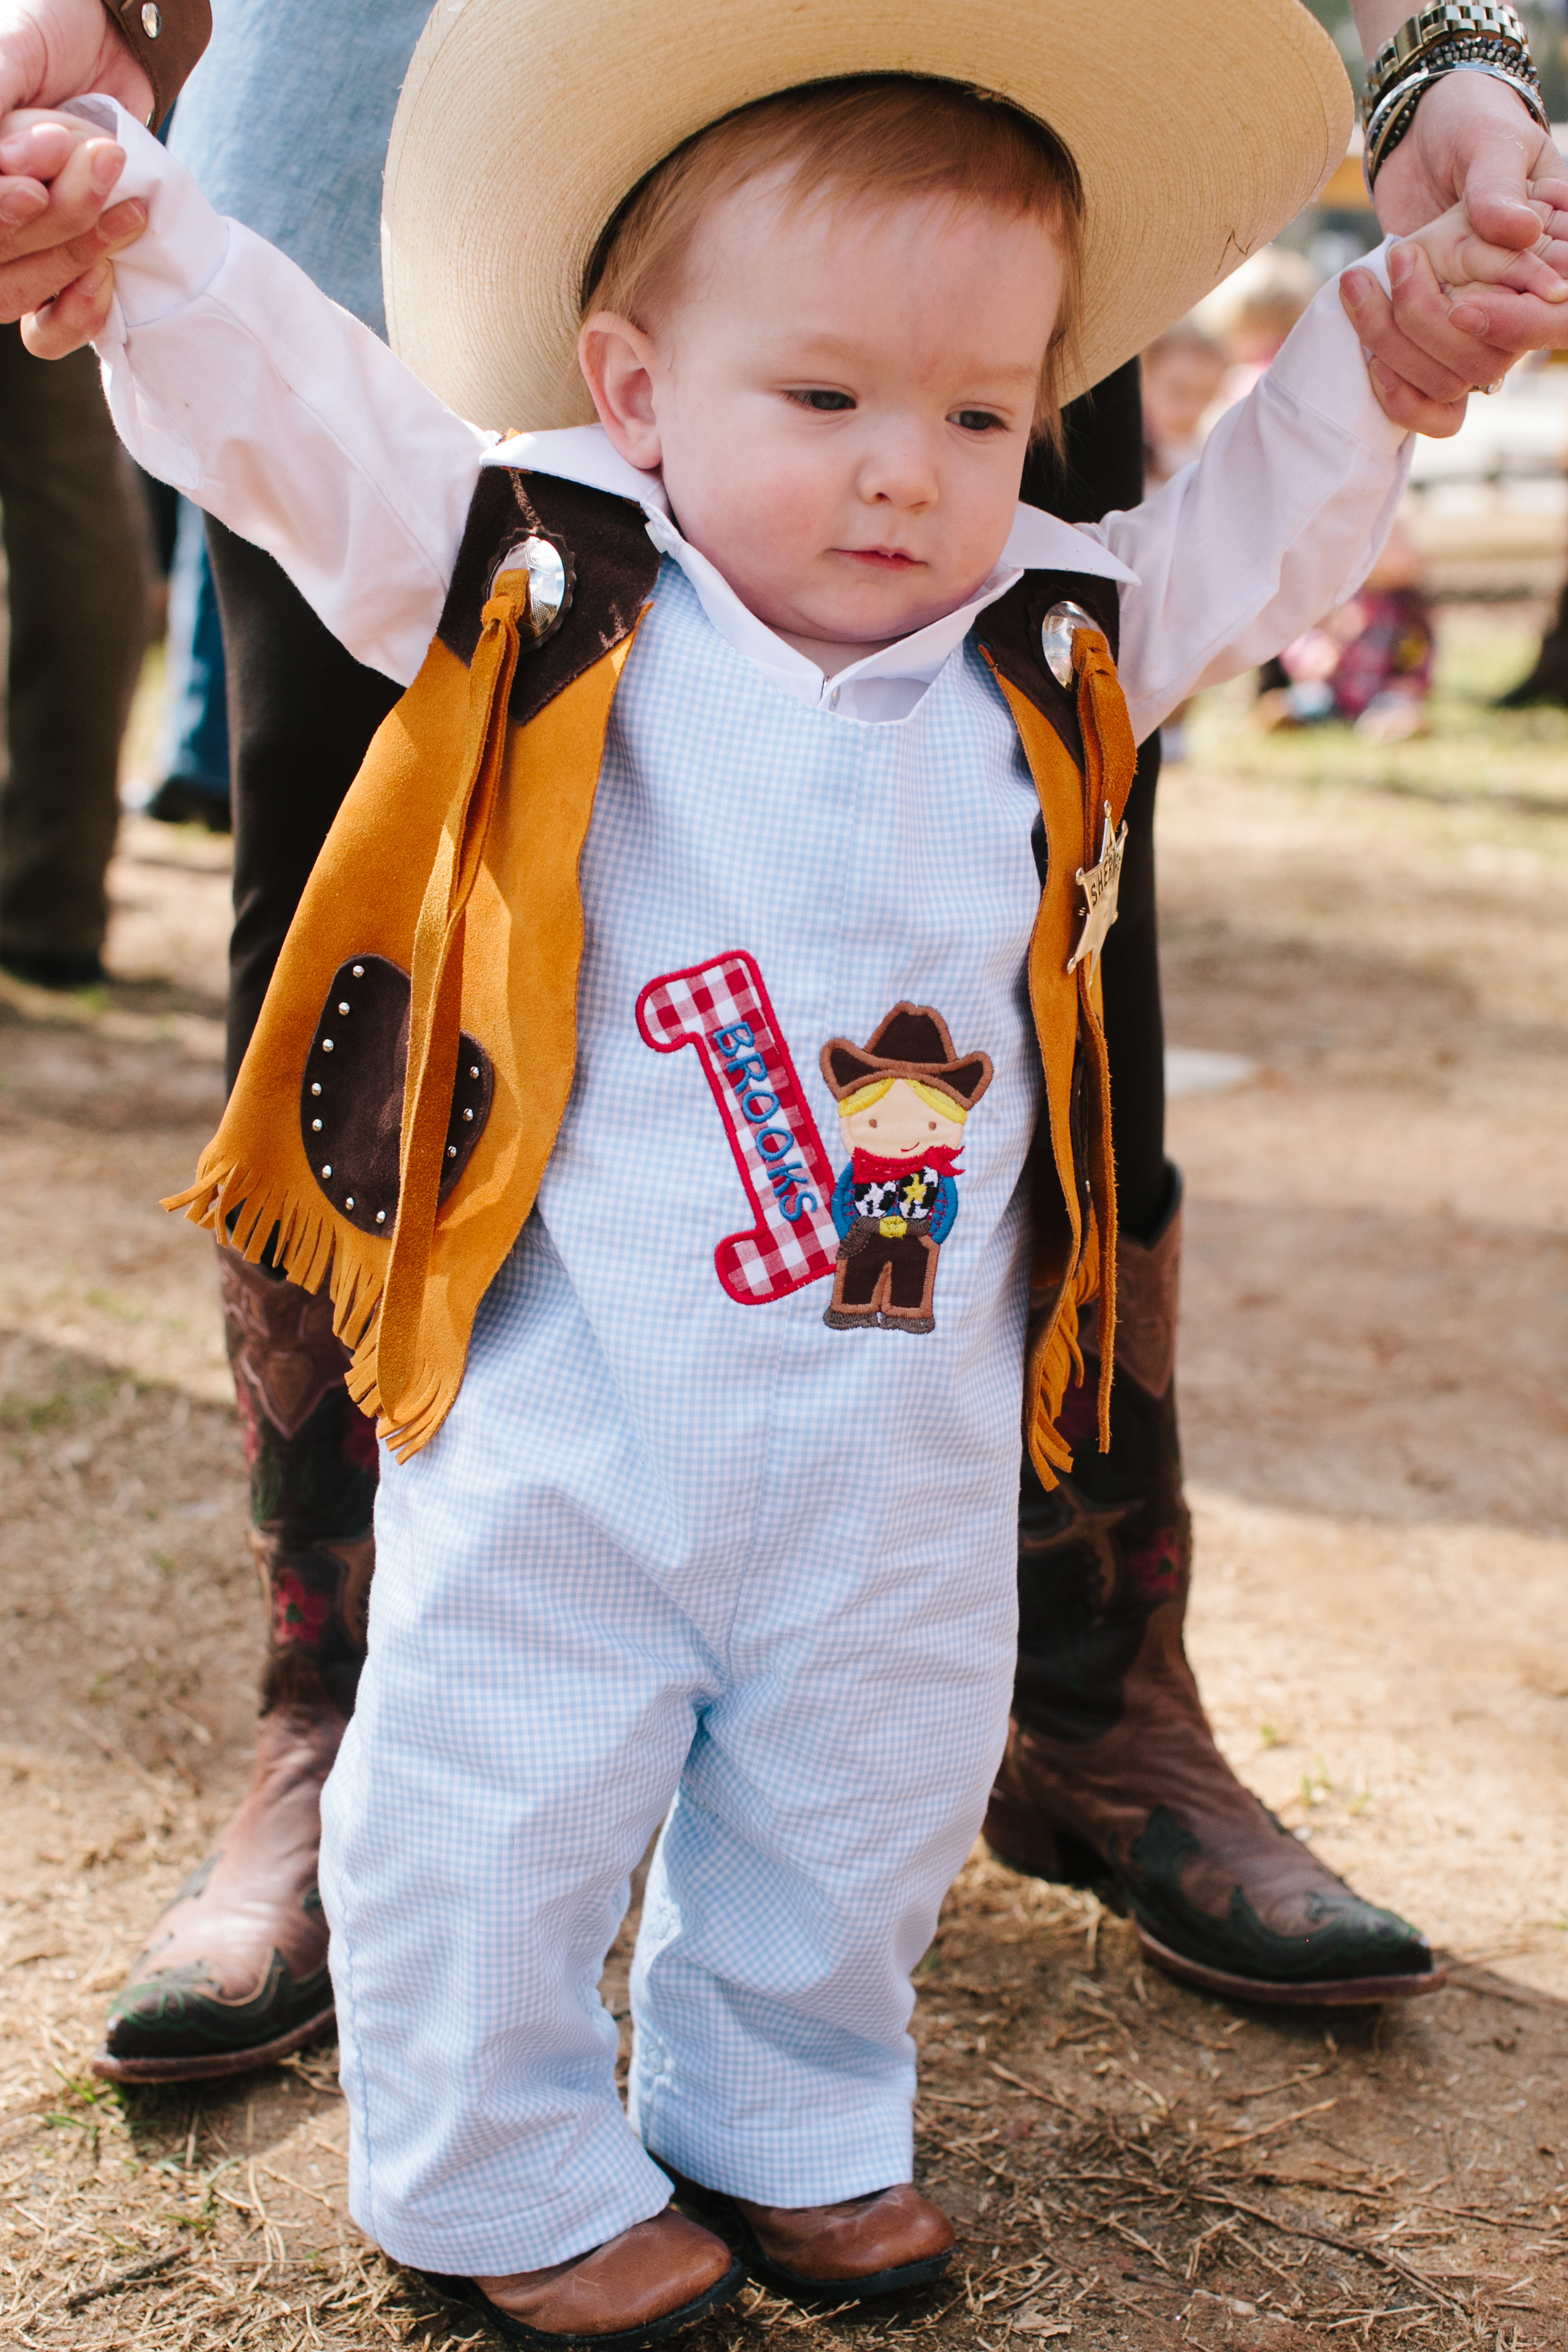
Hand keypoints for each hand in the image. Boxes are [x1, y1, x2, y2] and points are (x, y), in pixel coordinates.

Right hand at [0, 0, 150, 328]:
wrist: (106, 33)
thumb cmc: (44, 27)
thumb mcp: (8, 52)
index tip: (34, 190)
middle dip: (54, 218)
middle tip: (101, 159)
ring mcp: (11, 240)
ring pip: (16, 292)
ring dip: (75, 254)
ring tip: (124, 202)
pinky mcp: (57, 263)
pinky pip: (47, 324)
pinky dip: (80, 307)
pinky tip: (109, 271)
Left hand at [1341, 71, 1567, 436]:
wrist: (1423, 141)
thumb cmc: (1471, 128)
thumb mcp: (1490, 140)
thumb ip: (1500, 184)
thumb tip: (1520, 230)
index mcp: (1558, 259)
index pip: (1559, 321)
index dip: (1515, 327)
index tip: (1463, 307)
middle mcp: (1523, 307)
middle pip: (1491, 360)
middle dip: (1430, 322)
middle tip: (1399, 259)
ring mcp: (1481, 334)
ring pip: (1452, 382)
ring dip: (1396, 344)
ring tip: (1358, 282)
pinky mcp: (1439, 349)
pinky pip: (1434, 408)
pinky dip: (1398, 396)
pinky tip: (1368, 357)